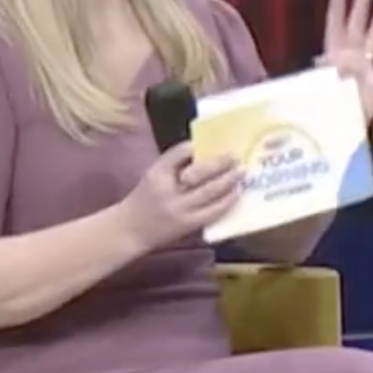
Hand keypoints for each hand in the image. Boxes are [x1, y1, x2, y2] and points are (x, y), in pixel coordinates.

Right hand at [117, 143, 242, 247]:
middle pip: (200, 172)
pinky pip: (213, 211)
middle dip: (221, 163)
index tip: (212, 142)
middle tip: (235, 156)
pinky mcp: (189, 224)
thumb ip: (173, 164)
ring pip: (210, 191)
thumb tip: (203, 151)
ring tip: (241, 172)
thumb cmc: (144, 199)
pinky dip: (227, 201)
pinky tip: (237, 193)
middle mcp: (168, 190)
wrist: (130, 230)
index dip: (195, 147)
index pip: (178, 154)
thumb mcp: (153, 177)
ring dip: (229, 180)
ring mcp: (180, 209)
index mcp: (156, 174)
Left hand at [319, 0, 372, 121]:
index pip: (335, 28)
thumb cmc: (329, 107)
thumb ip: (325, 72)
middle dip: (359, 10)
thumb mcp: (323, 86)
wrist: (342, 130)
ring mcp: (365, 72)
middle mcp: (350, 60)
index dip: (336, 10)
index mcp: (335, 57)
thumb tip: (322, 58)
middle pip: (356, 30)